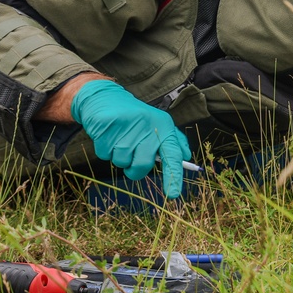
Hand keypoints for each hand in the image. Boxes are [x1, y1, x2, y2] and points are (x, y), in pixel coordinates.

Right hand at [70, 80, 191, 197]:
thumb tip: (186, 157)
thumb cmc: (135, 117)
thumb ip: (174, 140)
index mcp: (163, 126)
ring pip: (122, 162)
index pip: (172, 154)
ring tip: (120, 140)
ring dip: (119, 157)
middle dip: (135, 169)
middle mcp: (147, 126)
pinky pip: (106, 155)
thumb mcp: (158, 123)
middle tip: (132, 158)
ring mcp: (126, 127)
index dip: (174, 176)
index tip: (173, 194)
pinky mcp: (107, 128)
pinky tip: (108, 135)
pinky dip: (105, 150)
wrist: (105, 97)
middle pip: (142, 165)